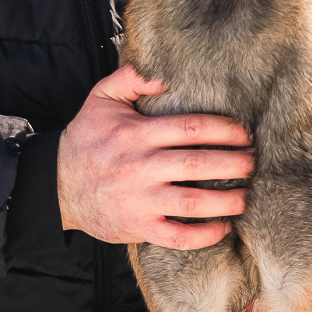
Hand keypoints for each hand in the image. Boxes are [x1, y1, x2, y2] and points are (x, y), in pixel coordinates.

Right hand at [56, 65, 251, 248]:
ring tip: (247, 196)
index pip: (191, 128)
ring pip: (194, 201)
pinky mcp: (139, 226)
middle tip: (254, 163)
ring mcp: (141, 199)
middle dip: (235, 163)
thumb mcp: (101, 99)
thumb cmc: (86, 140)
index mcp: (137, 134)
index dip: (225, 129)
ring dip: (227, 200)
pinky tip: (223, 227)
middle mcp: (141, 166)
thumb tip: (165, 76)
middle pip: (199, 163)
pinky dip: (205, 235)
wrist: (57, 185)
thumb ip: (131, 78)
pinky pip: (178, 235)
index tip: (244, 133)